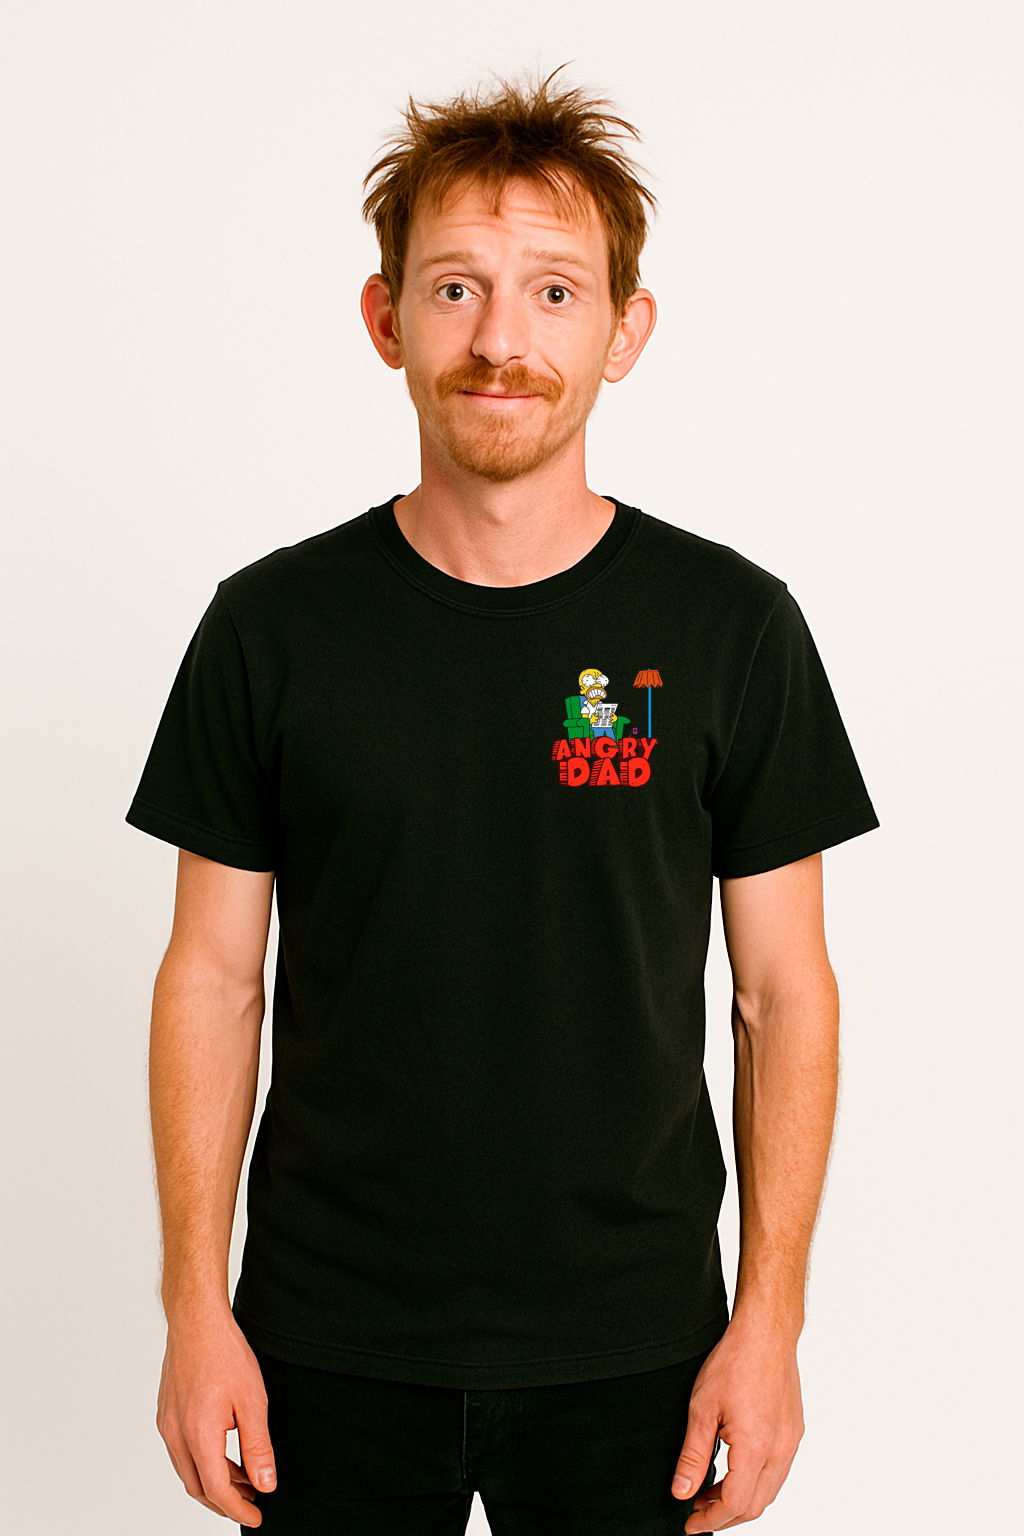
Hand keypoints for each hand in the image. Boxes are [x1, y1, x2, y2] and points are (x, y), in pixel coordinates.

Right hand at [156, 1307, 276, 1527]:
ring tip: (245, 1480)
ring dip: (214, 1483)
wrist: (196, 1320)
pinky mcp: (166, 1413)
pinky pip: (182, 1452)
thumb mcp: (253, 1402)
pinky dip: (203, 1463)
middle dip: (225, 1502)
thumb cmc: (225, 1354)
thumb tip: (266, 1485)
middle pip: (198, 1486)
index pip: (216, 1490)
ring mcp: (167, 1424)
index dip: (238, 1509)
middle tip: (252, 1503)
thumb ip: (258, 1447)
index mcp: (198, 1434)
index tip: (257, 1517)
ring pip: (188, 1470)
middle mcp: (175, 1434)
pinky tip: (224, 1455)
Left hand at [669, 1319, 804, 1530]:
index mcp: (756, 1446)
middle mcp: (780, 1449)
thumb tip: (682, 1492)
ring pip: (769, 1491)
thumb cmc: (735, 1362)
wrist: (766, 1333)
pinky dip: (756, 1482)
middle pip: (756, 1505)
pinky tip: (734, 1471)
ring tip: (710, 1493)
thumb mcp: (702, 1408)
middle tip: (697, 1511)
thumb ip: (692, 1455)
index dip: (711, 1519)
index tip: (690, 1523)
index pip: (736, 1503)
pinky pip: (778, 1471)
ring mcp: (791, 1441)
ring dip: (741, 1500)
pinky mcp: (794, 1431)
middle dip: (725, 1515)